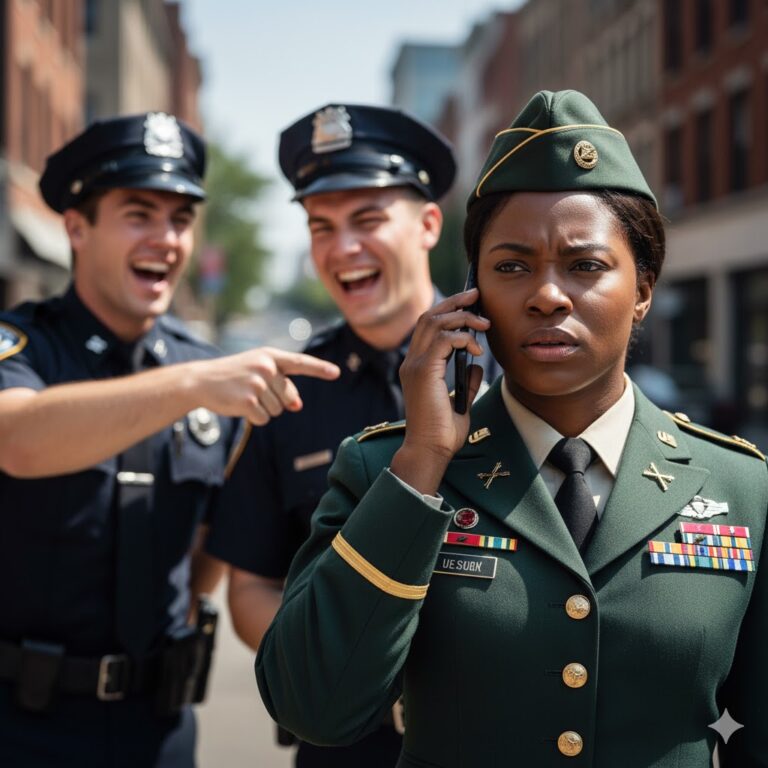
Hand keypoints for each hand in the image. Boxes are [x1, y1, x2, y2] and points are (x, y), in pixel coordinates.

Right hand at [191, 347, 339, 424]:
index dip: (319, 368)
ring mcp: (257, 383)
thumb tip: (297, 406)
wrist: (200, 381)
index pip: (300, 362)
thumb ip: (282, 385)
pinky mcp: (248, 400)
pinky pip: (264, 419)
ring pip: (278, 410)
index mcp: (270, 356)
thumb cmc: (234, 376)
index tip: (336, 373)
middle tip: (252, 391)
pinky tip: (239, 405)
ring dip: (263, 409)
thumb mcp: (258, 373)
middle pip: (289, 397)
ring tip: (244, 395)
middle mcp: (265, 366)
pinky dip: (254, 418)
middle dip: (275, 401)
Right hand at [391, 289, 488, 493]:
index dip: (449, 310)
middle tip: (477, 294)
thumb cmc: (442, 433)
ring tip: (483, 323)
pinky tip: (476, 349)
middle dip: (455, 301)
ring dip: (462, 318)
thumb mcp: (460, 402)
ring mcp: (415, 365)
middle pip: (430, 316)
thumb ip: (465, 382)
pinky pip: (442, 340)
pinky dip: (462, 338)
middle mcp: (412, 361)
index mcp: (418, 366)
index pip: (429, 326)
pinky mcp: (423, 372)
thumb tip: (476, 365)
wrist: (429, 451)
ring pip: (435, 322)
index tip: (471, 303)